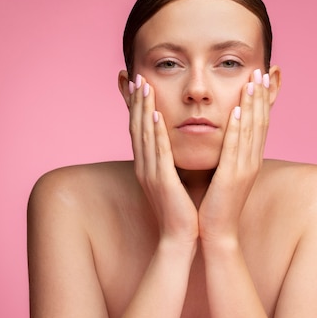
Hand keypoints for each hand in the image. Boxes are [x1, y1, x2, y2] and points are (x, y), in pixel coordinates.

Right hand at [128, 74, 198, 243]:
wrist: (179, 239)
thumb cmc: (179, 212)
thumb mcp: (172, 182)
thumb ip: (169, 163)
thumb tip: (173, 148)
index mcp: (147, 166)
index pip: (139, 131)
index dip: (138, 107)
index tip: (141, 86)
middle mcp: (144, 166)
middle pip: (137, 127)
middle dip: (137, 102)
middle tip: (137, 78)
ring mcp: (150, 173)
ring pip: (144, 135)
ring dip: (144, 109)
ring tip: (145, 87)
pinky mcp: (161, 181)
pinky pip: (158, 152)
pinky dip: (155, 133)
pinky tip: (155, 115)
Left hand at [198, 68, 270, 242]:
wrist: (216, 233)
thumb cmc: (215, 204)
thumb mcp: (224, 175)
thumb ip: (225, 156)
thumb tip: (220, 137)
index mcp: (247, 161)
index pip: (256, 124)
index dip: (259, 101)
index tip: (258, 79)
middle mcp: (250, 162)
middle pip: (258, 122)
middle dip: (260, 96)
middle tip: (260, 70)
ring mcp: (244, 170)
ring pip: (250, 131)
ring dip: (252, 104)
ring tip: (251, 81)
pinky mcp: (232, 178)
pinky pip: (236, 148)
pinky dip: (237, 128)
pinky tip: (236, 110)